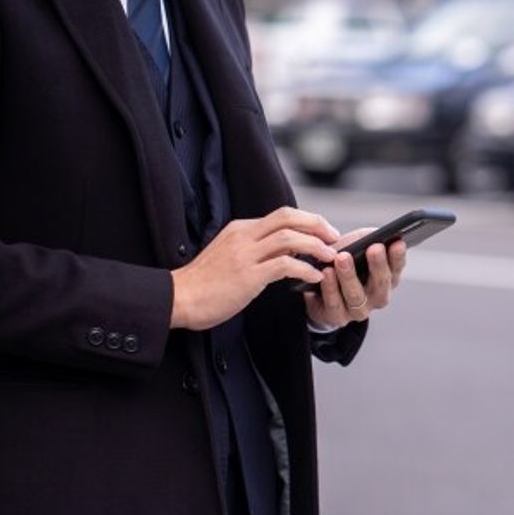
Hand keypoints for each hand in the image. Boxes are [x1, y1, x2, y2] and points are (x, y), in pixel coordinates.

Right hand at [170, 207, 339, 330]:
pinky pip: (285, 265)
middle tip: (335, 238)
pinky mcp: (248, 275)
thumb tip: (288, 250)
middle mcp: (244, 236)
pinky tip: (315, 277)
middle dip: (317, 225)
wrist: (179, 298)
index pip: (282, 216)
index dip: (308, 221)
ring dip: (316, 246)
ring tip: (330, 257)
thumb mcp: (230, 256)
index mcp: (240, 229)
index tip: (324, 233)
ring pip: (290, 238)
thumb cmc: (204, 284)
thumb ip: (256, 249)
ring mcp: (245, 254)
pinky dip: (305, 268)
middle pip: (289, 217)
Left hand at [304, 228, 407, 329]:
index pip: (397, 268)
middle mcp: (377, 297)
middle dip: (378, 265)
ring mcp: (358, 310)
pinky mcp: (337, 318)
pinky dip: (330, 288)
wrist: (318, 289)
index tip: (397, 242)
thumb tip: (375, 233)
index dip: (398, 257)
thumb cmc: (341, 263)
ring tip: (342, 257)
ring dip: (350, 276)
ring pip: (356, 296)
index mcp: (387, 279)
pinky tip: (327, 273)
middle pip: (381, 284)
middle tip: (375, 248)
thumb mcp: (354, 246)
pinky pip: (335, 304)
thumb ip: (365, 239)